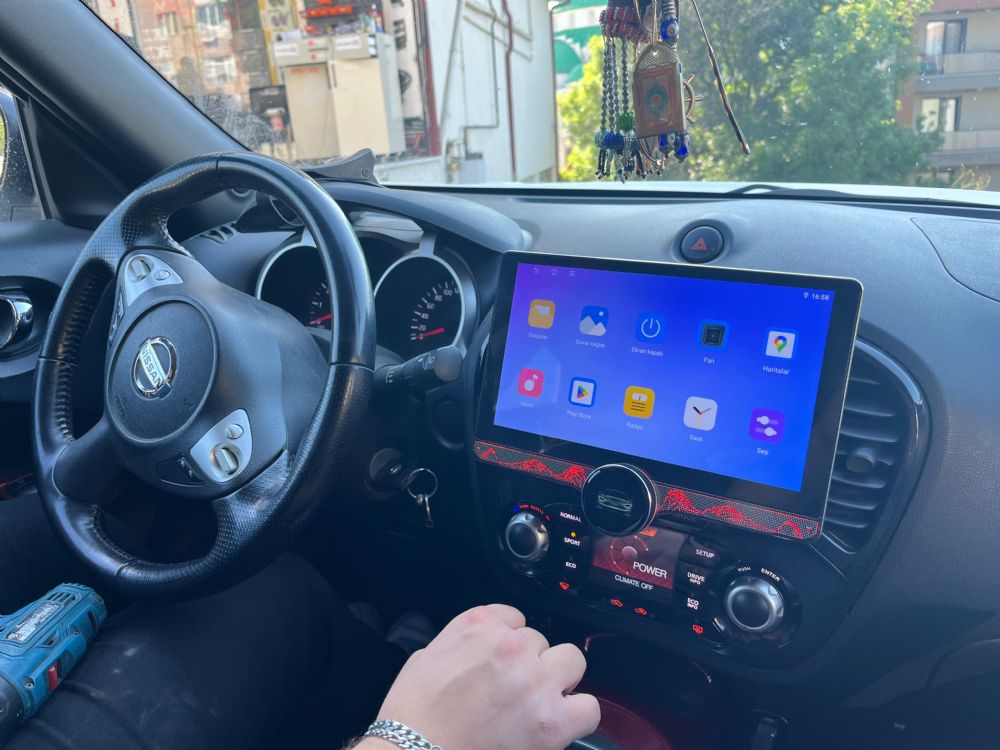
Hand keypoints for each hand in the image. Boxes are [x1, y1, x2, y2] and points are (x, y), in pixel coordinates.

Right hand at [363, 604, 599, 749]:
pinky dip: (579, 714)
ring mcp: (536, 683)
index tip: (501, 658)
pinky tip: (561, 721)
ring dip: (559, 677)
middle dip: (529, 661)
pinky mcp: (552, 723)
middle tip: (513, 687)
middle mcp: (512, 648)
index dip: (508, 640)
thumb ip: (458, 642)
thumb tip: (475, 648)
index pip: (514, 617)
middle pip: (540, 641)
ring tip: (540, 699)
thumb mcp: (424, 657)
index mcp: (479, 626)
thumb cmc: (413, 716)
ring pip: (571, 660)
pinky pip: (589, 707)